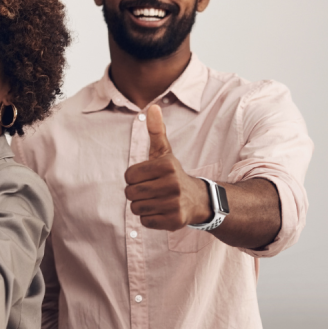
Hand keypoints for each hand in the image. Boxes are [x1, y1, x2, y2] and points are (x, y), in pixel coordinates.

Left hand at [124, 105, 211, 229]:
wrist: (199, 200)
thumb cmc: (173, 174)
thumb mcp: (164, 152)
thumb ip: (156, 131)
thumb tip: (152, 107)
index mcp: (166, 166)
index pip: (128, 176)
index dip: (135, 178)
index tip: (149, 177)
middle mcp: (172, 184)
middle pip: (130, 193)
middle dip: (137, 193)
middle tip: (152, 190)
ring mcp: (174, 203)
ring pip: (136, 208)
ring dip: (143, 206)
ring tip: (158, 200)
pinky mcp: (174, 221)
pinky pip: (145, 222)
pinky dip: (150, 218)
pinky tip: (162, 211)